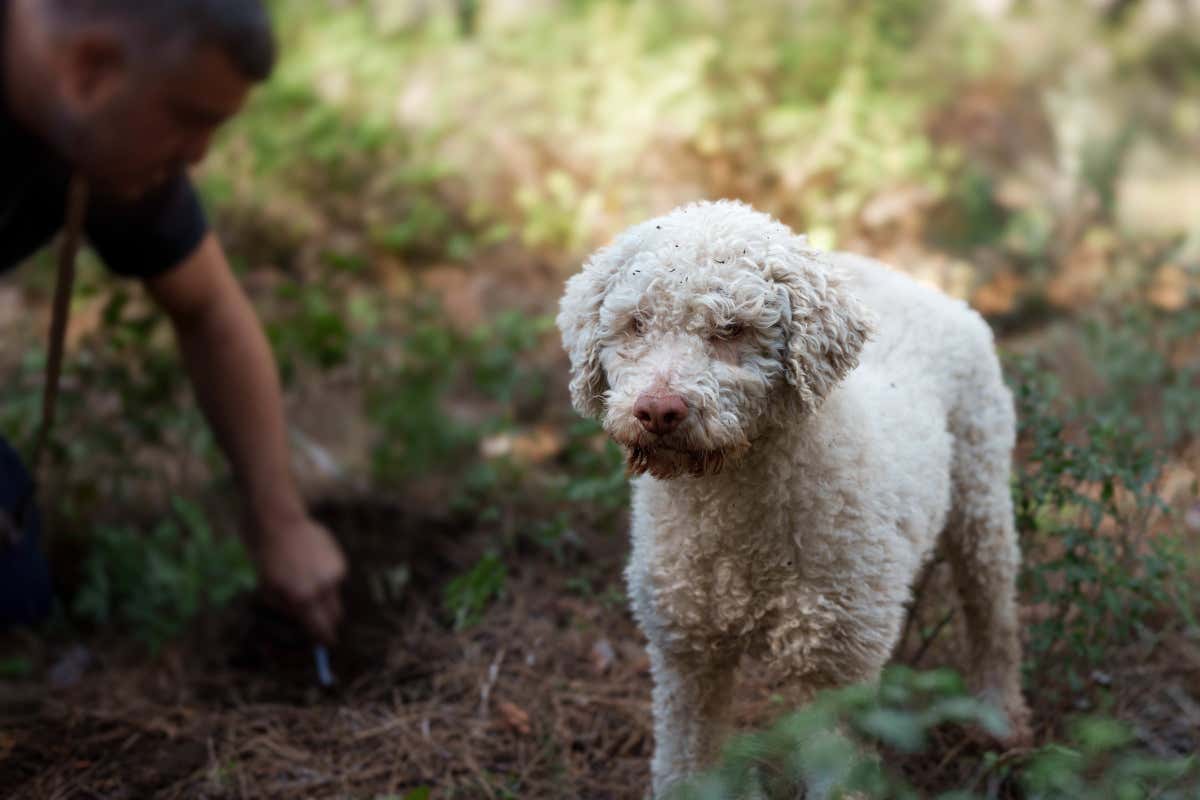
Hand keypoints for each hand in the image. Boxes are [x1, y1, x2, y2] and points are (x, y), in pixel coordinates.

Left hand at [251, 514, 346, 644]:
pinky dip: (326, 577)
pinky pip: (335, 577)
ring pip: (335, 594)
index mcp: (302, 598)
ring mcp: (333, 572)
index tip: (326, 644)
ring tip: (305, 579)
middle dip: (329, 621)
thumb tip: (304, 619)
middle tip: (322, 622)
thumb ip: (289, 607)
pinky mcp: (339, 559)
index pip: (320, 628)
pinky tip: (311, 564)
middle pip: (335, 614)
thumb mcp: (268, 589)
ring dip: (325, 595)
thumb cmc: (266, 557)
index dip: (324, 639)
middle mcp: (322, 588)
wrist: (278, 522)